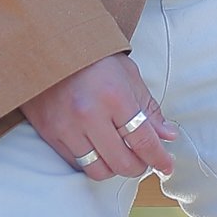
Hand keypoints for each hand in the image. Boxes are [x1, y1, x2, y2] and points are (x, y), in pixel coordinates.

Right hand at [23, 52, 175, 179]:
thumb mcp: (128, 75)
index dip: (159, 158)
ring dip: (114, 168)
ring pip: (98, 170)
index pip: (143, 140)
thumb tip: (166, 136)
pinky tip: (99, 150)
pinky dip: (92, 162)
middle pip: (122, 163)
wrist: (49, 46)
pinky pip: (76, 163)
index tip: (167, 166)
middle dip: (139, 167)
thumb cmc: (93, 58)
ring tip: (120, 155)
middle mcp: (90, 115)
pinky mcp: (49, 133)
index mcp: (115, 96)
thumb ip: (148, 109)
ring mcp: (66, 126)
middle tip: (144, 160)